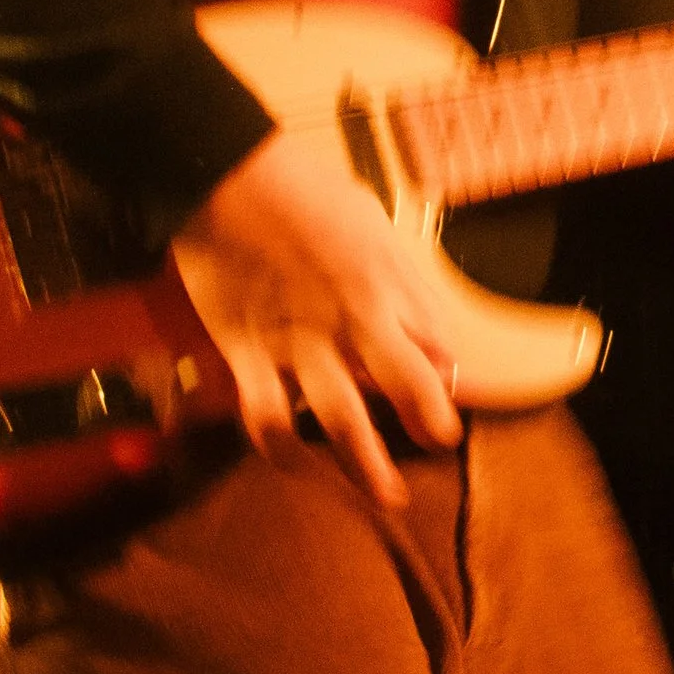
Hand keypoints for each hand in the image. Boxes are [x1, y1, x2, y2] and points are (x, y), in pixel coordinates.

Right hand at [169, 127, 461, 513]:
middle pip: (403, 385)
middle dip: (428, 425)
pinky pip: (265, 415)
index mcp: (380, 286)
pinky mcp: (245, 351)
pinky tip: (293, 464)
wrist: (222, 176)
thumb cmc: (301, 192)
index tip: (451, 409)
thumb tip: (441, 348)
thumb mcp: (372, 226)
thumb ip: (407, 290)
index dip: (446, 385)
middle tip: (440, 446)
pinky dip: (279, 448)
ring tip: (386, 497)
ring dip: (366, 463)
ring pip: (338, 417)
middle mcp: (345, 321)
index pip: (431, 349)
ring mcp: (294, 341)